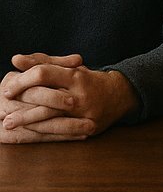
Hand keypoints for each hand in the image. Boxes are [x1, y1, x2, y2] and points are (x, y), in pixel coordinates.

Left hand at [0, 53, 136, 143]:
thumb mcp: (69, 68)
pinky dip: (42, 131)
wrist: (121, 95)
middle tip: (2, 108)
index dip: (22, 80)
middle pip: (45, 96)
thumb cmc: (88, 80)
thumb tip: (15, 59)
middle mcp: (80, 92)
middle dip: (20, 104)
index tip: (8, 88)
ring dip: (26, 120)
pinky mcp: (88, 125)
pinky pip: (61, 130)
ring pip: (51, 116)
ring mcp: (85, 111)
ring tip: (8, 123)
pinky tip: (28, 132)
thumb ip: (42, 62)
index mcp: (75, 74)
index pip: (43, 73)